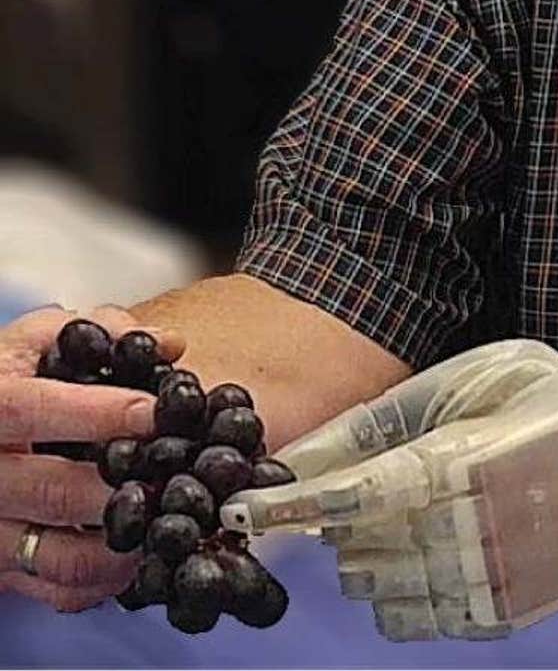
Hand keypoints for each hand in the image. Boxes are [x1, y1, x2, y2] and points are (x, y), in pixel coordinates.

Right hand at [0, 305, 183, 610]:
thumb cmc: (19, 381)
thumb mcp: (44, 341)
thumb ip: (101, 331)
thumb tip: (170, 346)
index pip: (23, 409)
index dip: (93, 412)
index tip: (153, 413)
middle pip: (48, 491)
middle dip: (123, 486)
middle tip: (180, 476)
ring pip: (58, 554)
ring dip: (125, 541)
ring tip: (172, 517)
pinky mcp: (8, 568)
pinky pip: (60, 588)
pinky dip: (109, 578)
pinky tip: (146, 550)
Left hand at [224, 340, 557, 639]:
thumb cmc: (543, 395)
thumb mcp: (463, 379)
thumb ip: (374, 422)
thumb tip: (292, 456)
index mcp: (472, 458)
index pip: (360, 495)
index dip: (292, 508)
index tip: (234, 516)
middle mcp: (487, 527)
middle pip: (366, 549)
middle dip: (337, 526)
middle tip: (359, 492)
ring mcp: (507, 577)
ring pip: (389, 596)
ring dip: (370, 561)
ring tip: (406, 518)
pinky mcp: (519, 610)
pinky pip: (429, 623)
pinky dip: (406, 596)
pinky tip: (428, 553)